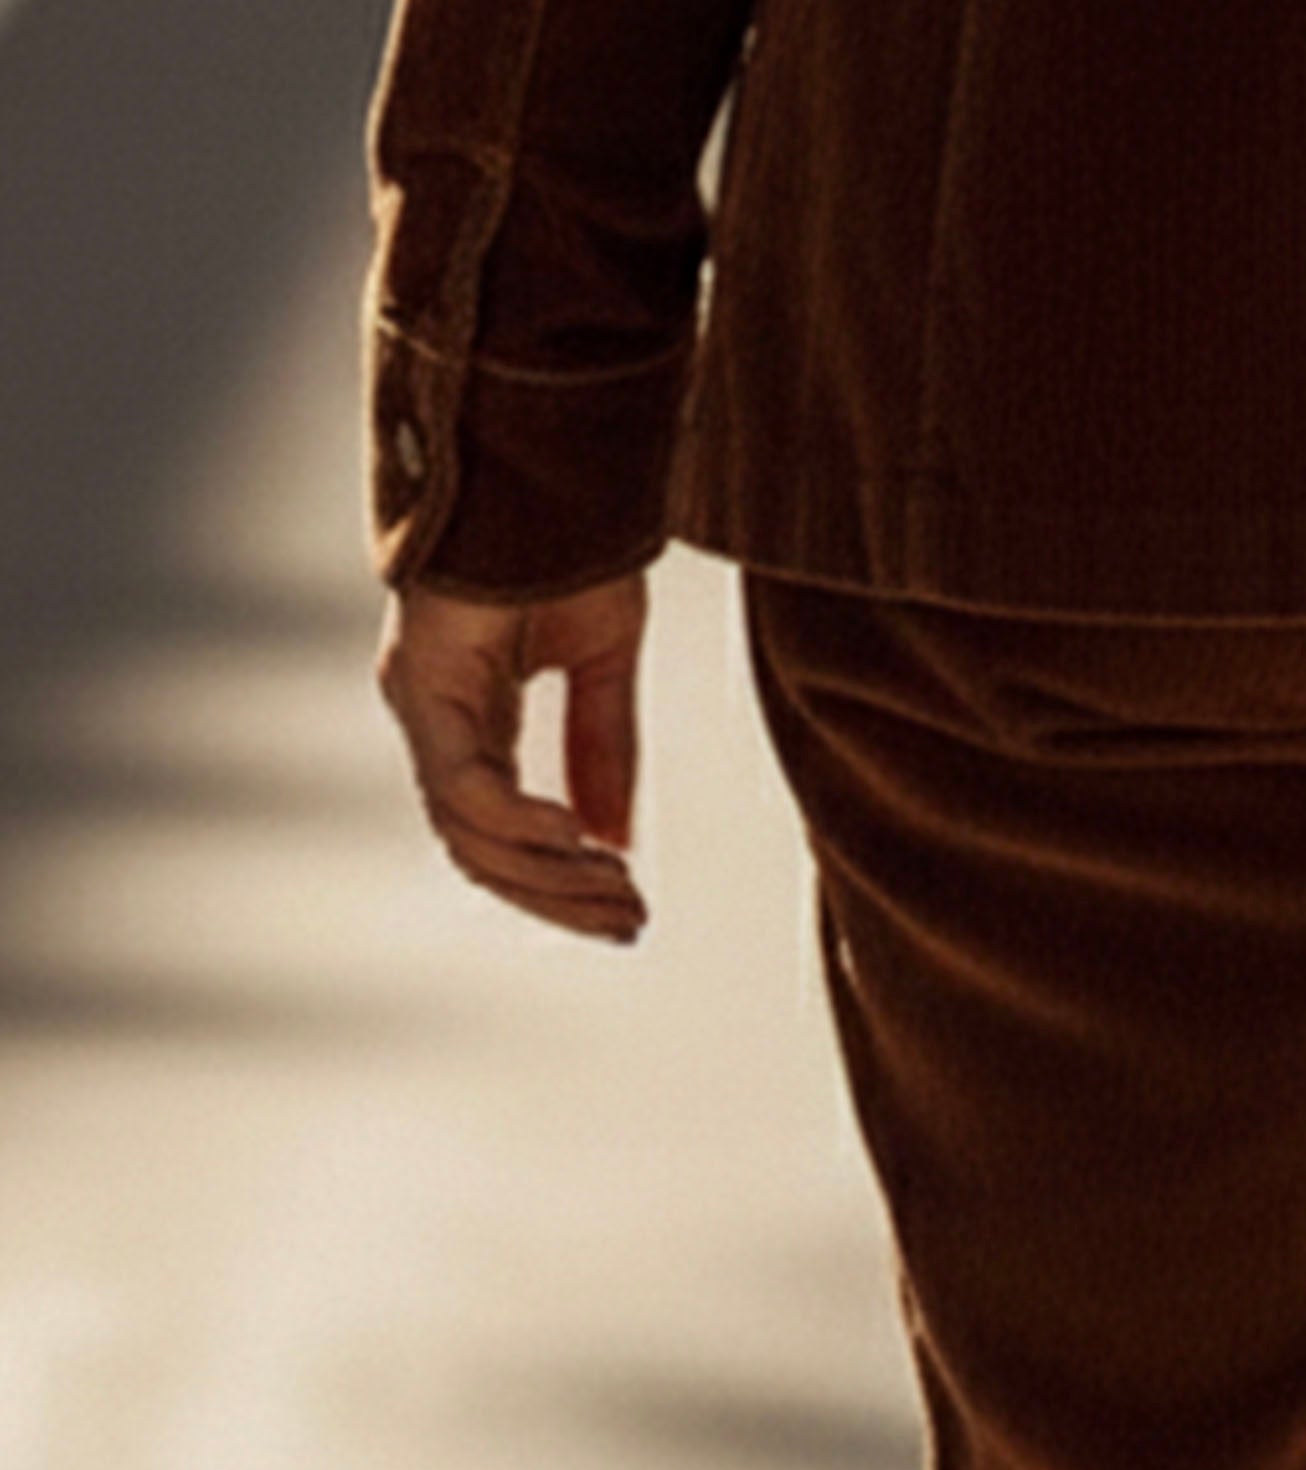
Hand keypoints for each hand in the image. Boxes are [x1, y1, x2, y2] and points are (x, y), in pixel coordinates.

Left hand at [376, 573, 651, 942]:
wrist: (546, 459)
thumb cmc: (564, 540)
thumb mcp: (601, 662)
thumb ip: (601, 748)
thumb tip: (613, 841)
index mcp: (470, 719)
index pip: (499, 837)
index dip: (560, 888)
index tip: (630, 914)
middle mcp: (435, 719)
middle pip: (480, 853)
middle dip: (558, 899)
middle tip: (630, 922)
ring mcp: (422, 702)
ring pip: (469, 835)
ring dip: (548, 875)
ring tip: (619, 888)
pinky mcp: (424, 681)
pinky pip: (467, 788)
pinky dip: (523, 825)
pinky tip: (581, 837)